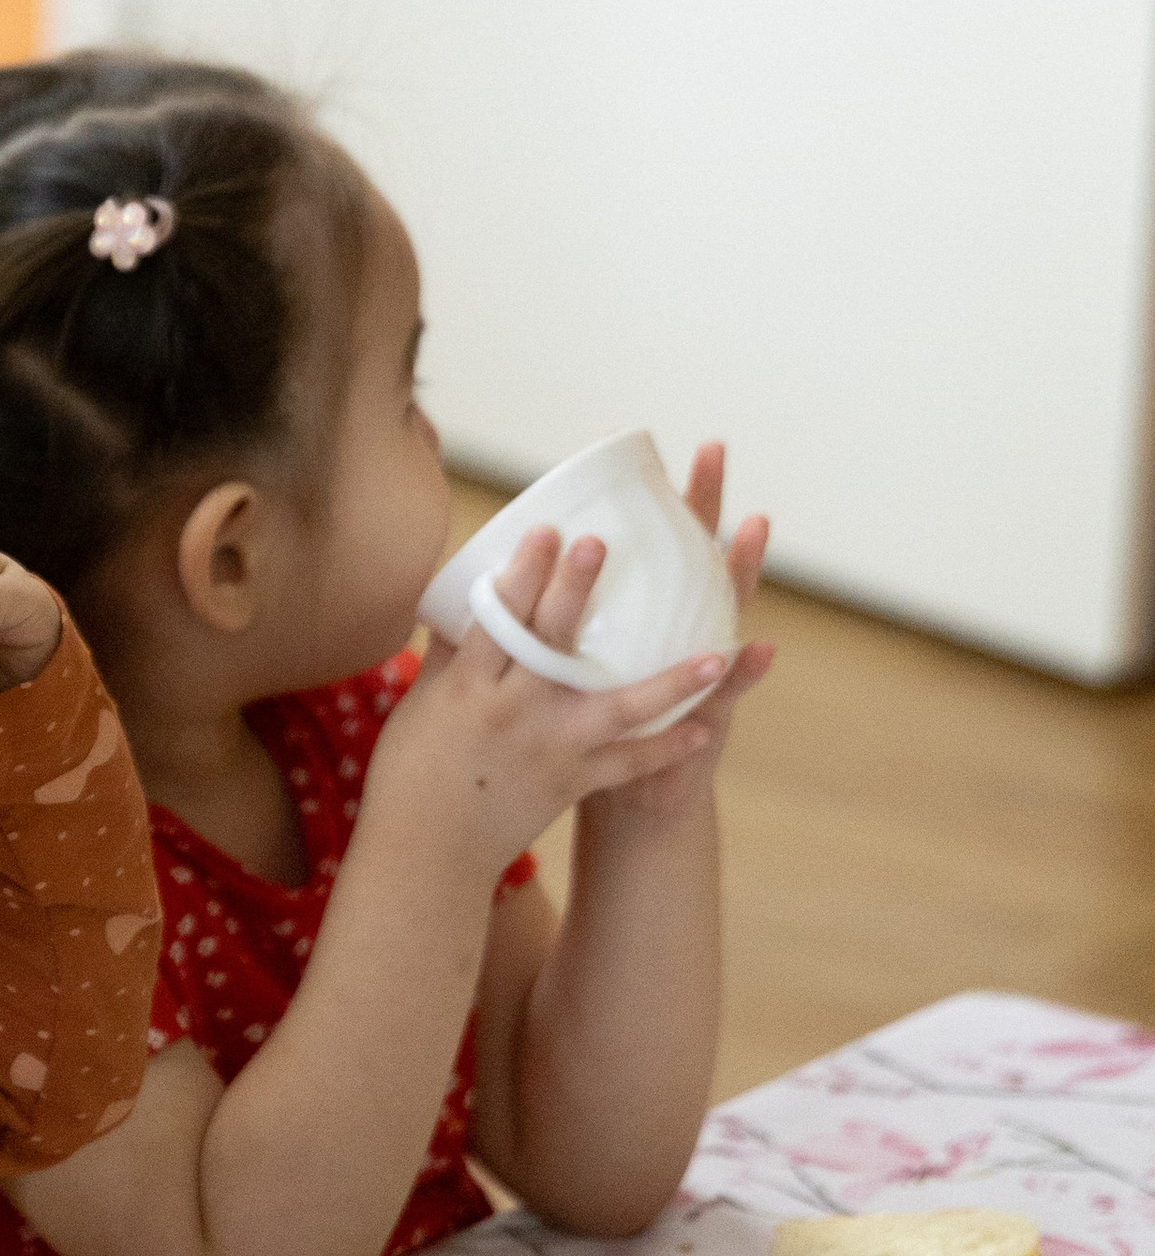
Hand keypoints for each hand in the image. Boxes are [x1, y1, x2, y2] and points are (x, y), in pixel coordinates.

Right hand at [380, 504, 762, 882]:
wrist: (429, 854)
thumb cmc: (412, 774)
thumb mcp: (422, 705)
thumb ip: (449, 654)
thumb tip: (465, 598)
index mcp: (467, 688)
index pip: (494, 618)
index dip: (519, 572)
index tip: (545, 529)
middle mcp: (510, 711)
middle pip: (547, 641)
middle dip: (573, 589)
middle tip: (601, 543)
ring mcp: (548, 748)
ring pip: (615, 708)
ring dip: (670, 682)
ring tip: (717, 656)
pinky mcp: (572, 783)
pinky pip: (627, 764)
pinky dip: (664, 749)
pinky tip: (703, 729)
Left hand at [575, 441, 772, 834]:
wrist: (628, 812)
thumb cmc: (584, 736)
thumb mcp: (568, 674)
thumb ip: (537, 627)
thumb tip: (491, 567)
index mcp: (636, 622)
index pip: (649, 546)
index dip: (659, 499)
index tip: (666, 443)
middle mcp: (671, 636)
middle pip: (686, 560)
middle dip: (703, 506)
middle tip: (714, 450)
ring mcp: (690, 672)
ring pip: (713, 614)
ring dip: (735, 572)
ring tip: (753, 525)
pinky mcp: (698, 721)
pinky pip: (722, 694)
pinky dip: (743, 676)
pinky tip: (765, 649)